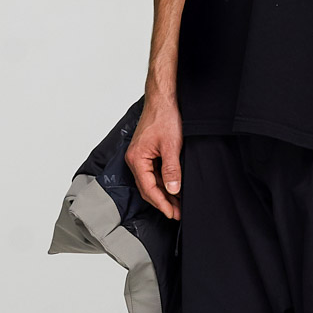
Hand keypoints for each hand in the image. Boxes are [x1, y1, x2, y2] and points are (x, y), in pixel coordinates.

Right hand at [125, 93, 183, 220]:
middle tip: (177, 213)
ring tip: (178, 204)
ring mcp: (140, 156)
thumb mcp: (172, 146)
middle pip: (147, 188)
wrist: (163, 99)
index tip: (172, 213)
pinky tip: (174, 187)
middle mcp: (135, 159)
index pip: (148, 189)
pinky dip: (163, 182)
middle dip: (162, 202)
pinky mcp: (147, 152)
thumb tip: (173, 190)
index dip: (161, 203)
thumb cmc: (164, 116)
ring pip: (151, 181)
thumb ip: (171, 170)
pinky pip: (153, 172)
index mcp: (137, 159)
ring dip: (164, 193)